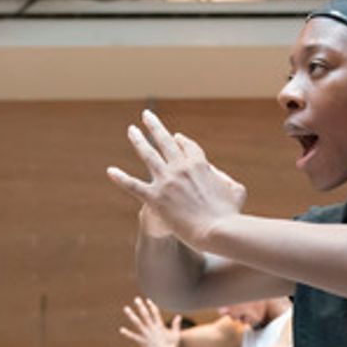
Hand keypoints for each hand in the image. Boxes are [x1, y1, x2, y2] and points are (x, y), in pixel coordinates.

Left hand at [107, 110, 246, 246]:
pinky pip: (133, 185)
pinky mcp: (154, 198)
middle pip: (165, 141)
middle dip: (154, 126)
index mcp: (200, 164)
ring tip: (131, 130)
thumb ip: (225, 179)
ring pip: (148, 155)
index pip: (188, 146)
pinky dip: (121, 178)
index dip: (181, 141)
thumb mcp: (236, 191)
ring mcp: (166, 182)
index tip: (176, 137)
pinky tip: (110, 171)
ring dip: (138, 140)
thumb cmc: (230, 214)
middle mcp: (180, 168)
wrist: (217, 230)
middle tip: (146, 115)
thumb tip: (215, 173)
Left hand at [120, 297, 181, 346]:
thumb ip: (176, 325)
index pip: (155, 313)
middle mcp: (152, 329)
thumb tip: (178, 316)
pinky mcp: (143, 342)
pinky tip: (121, 329)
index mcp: (160, 326)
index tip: (147, 300)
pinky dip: (127, 333)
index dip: (151, 306)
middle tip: (136, 299)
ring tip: (126, 308)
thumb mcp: (176, 335)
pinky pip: (134, 337)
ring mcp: (147, 335)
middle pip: (145, 315)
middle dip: (141, 306)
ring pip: (138, 323)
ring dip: (131, 315)